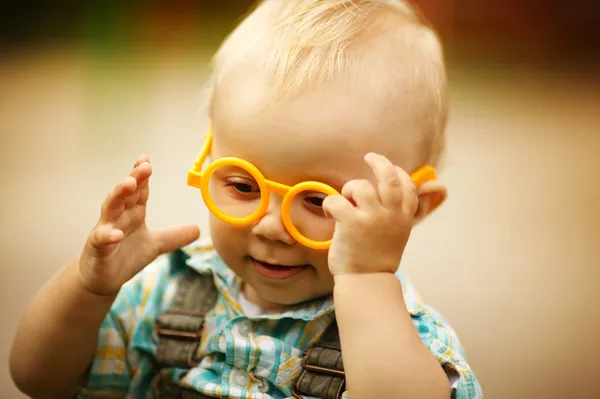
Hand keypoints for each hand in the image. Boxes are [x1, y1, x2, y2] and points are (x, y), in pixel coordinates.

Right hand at [78, 156, 199, 295]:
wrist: (104, 279)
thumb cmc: (127, 256)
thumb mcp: (156, 245)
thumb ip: (175, 236)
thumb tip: (198, 229)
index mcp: (133, 213)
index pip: (139, 190)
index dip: (142, 175)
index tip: (146, 159)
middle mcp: (118, 217)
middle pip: (125, 194)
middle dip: (134, 178)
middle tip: (143, 167)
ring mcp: (106, 230)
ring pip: (110, 208)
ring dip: (118, 195)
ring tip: (128, 184)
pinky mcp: (97, 249)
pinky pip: (101, 239)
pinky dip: (108, 235)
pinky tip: (116, 234)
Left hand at [323, 153, 416, 275]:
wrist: (367, 282)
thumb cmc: (377, 260)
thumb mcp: (396, 236)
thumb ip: (394, 216)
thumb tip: (387, 198)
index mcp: (403, 218)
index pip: (407, 186)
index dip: (399, 173)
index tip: (391, 169)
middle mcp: (391, 214)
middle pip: (389, 176)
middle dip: (379, 162)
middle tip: (370, 157)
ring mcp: (372, 217)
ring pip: (360, 186)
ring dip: (349, 190)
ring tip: (345, 203)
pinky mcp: (351, 223)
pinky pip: (336, 200)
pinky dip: (330, 204)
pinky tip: (330, 214)